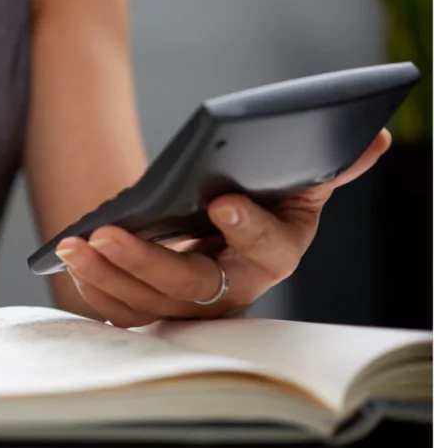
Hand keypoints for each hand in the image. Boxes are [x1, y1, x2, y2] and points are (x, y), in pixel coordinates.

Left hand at [55, 129, 391, 327]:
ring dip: (108, 275)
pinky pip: (123, 312)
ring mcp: (192, 307)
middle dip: (147, 262)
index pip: (268, 250)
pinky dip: (97, 288)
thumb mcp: (295, 181)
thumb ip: (328, 165)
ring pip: (148, 303)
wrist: (222, 231)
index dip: (249, 228)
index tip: (222, 201)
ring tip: (76, 244)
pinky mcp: (156, 310)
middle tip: (110, 233)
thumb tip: (371, 136)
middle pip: (191, 287)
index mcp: (276, 255)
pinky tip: (75, 259)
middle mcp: (234, 290)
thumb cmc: (260, 201)